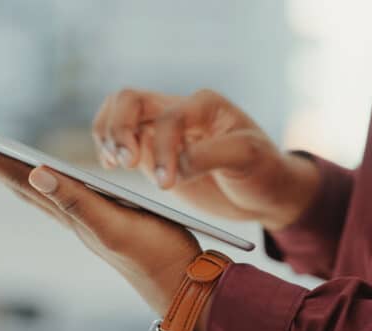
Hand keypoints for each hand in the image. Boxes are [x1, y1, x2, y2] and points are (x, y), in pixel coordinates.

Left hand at [0, 139, 203, 323]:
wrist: (181, 283)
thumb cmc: (155, 254)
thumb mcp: (115, 226)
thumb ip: (78, 202)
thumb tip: (35, 174)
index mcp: (72, 215)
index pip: (23, 183)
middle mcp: (74, 218)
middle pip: (25, 187)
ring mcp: (88, 222)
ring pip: (43, 193)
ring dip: (17, 174)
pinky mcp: (107, 221)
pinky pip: (66, 198)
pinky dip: (49, 184)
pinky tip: (52, 182)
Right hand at [93, 88, 319, 229]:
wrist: (264, 190)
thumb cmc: (263, 170)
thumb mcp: (248, 157)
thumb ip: (211, 155)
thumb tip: (176, 165)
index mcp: (205, 105)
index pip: (170, 116)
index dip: (164, 148)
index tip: (168, 183)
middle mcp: (179, 110)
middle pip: (130, 100)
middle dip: (120, 130)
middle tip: (126, 163)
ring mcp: (162, 130)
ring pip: (118, 113)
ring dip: (107, 135)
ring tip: (113, 164)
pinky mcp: (153, 152)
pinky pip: (119, 139)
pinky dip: (106, 147)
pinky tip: (110, 166)